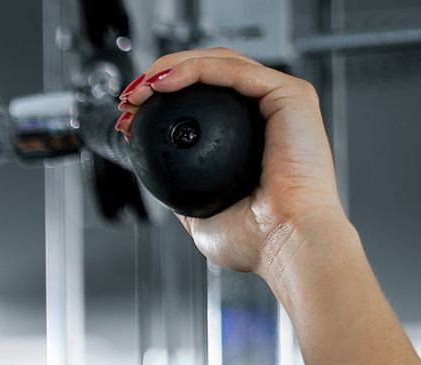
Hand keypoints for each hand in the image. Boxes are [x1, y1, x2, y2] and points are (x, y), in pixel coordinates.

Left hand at [117, 49, 352, 276]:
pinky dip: (195, 70)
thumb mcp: (199, 213)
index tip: (129, 115)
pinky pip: (234, 71)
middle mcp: (266, 113)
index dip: (163, 98)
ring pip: (219, 63)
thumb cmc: (258, 239)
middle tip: (129, 99)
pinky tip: (164, 83)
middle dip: (160, 76)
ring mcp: (280, 101)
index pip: (204, 97)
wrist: (287, 245)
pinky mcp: (291, 95)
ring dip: (171, 68)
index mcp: (252, 136)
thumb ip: (182, 189)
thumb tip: (154, 172)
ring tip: (139, 90)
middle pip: (209, 73)